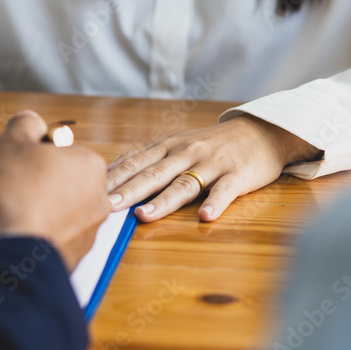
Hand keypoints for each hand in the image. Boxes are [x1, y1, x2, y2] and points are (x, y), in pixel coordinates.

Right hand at [0, 112, 110, 271]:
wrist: (11, 253)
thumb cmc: (13, 194)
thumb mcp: (11, 142)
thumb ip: (25, 125)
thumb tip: (32, 124)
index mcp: (89, 164)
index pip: (58, 149)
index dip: (30, 154)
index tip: (15, 165)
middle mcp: (98, 197)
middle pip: (59, 180)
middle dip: (34, 182)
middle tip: (8, 188)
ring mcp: (88, 230)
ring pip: (55, 209)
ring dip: (35, 208)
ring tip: (10, 212)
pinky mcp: (75, 256)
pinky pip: (52, 235)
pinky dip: (37, 232)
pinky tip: (18, 232)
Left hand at [107, 115, 319, 222]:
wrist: (260, 132)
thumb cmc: (212, 144)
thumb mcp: (176, 144)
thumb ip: (147, 157)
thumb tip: (111, 169)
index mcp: (168, 147)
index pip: (135, 163)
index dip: (113, 178)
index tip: (89, 192)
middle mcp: (186, 153)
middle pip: (153, 174)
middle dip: (128, 191)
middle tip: (106, 207)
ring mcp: (212, 163)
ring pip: (184, 184)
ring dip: (162, 201)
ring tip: (143, 217)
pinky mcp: (237, 175)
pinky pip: (225, 191)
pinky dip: (215, 203)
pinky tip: (204, 217)